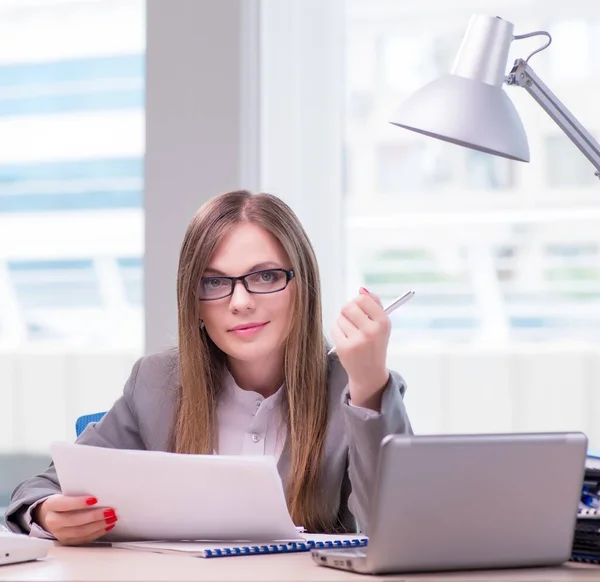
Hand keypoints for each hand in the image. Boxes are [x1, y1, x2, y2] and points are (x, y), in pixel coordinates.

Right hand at [33, 494, 116, 545]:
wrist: (51, 514)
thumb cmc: (64, 501)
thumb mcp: (67, 494)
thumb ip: (79, 493)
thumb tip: (100, 492)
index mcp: (51, 505)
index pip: (64, 504)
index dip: (79, 502)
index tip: (95, 499)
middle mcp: (53, 521)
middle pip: (74, 521)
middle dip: (94, 516)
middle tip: (110, 511)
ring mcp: (59, 534)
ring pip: (80, 532)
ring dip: (99, 525)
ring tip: (112, 518)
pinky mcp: (67, 541)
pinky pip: (84, 539)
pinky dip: (97, 533)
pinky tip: (107, 526)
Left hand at [331, 287, 390, 410]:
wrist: (369, 373)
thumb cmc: (374, 344)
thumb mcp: (381, 325)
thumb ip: (374, 304)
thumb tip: (362, 289)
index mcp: (383, 322)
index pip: (363, 299)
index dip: (358, 302)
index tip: (360, 309)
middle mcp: (372, 331)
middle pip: (348, 307)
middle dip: (348, 311)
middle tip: (352, 321)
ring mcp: (358, 340)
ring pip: (340, 318)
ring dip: (343, 323)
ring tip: (351, 334)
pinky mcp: (345, 348)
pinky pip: (334, 328)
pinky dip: (337, 332)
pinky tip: (346, 340)